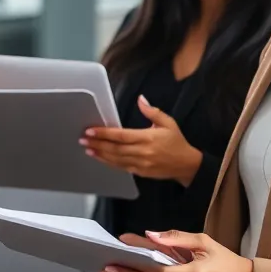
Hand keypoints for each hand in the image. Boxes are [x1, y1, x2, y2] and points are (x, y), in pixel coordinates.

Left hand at [79, 96, 202, 184]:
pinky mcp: (140, 172)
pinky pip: (121, 167)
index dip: (104, 133)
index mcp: (148, 138)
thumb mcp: (168, 123)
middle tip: (83, 139)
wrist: (187, 165)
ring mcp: (141, 164)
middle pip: (115, 148)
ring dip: (100, 154)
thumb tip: (141, 99)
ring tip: (87, 148)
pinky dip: (109, 163)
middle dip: (97, 143)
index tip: (90, 130)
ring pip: (116, 159)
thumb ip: (152, 112)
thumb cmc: (177, 142)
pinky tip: (100, 158)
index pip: (121, 135)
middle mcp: (143, 152)